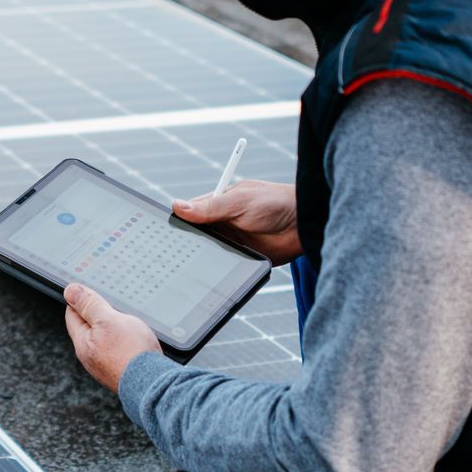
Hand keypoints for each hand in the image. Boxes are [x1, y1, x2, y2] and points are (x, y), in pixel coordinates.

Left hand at [64, 284, 160, 392]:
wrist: (153, 382)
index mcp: (82, 343)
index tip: (87, 291)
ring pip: (103, 340)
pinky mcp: (120, 371)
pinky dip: (122, 341)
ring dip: (111, 328)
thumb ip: (89, 305)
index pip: (72, 315)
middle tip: (107, 303)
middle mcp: (90, 357)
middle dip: (95, 314)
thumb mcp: (108, 319)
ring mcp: (105, 366)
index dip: (79, 300)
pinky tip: (132, 339)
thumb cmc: (132, 352)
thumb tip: (70, 291)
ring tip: (123, 320)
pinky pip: (117, 350)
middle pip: (87, 328)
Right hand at [173, 180, 301, 264]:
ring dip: (202, 254)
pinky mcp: (242, 257)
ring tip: (191, 261)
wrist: (304, 225)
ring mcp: (231, 240)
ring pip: (207, 250)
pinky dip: (217, 266)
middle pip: (196, 233)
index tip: (166, 230)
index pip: (191, 211)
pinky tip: (211, 269)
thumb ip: (210, 207)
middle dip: (187, 241)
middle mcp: (222, 221)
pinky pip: (223, 263)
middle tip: (175, 250)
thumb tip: (177, 205)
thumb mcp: (239, 201)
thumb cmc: (276, 203)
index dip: (179, 220)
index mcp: (219, 202)